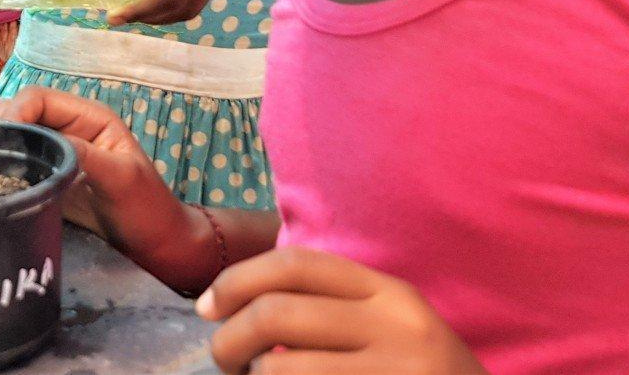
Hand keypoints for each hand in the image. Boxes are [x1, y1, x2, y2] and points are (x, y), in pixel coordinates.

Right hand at [0, 88, 201, 273]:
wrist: (156, 247)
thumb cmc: (147, 209)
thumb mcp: (120, 178)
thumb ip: (85, 155)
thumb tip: (42, 143)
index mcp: (89, 118)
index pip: (39, 99)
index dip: (14, 112)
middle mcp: (69, 130)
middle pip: (21, 113)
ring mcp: (57, 154)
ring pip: (16, 137)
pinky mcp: (49, 178)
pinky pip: (19, 163)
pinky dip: (1, 167)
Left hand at [198, 247, 487, 374]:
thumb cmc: (419, 374)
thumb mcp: (389, 326)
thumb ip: (333, 306)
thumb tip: (240, 303)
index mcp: (389, 293)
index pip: (297, 264)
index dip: (239, 279)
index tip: (209, 305)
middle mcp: (395, 328)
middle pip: (278, 314)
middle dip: (229, 336)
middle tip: (221, 356)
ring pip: (283, 369)